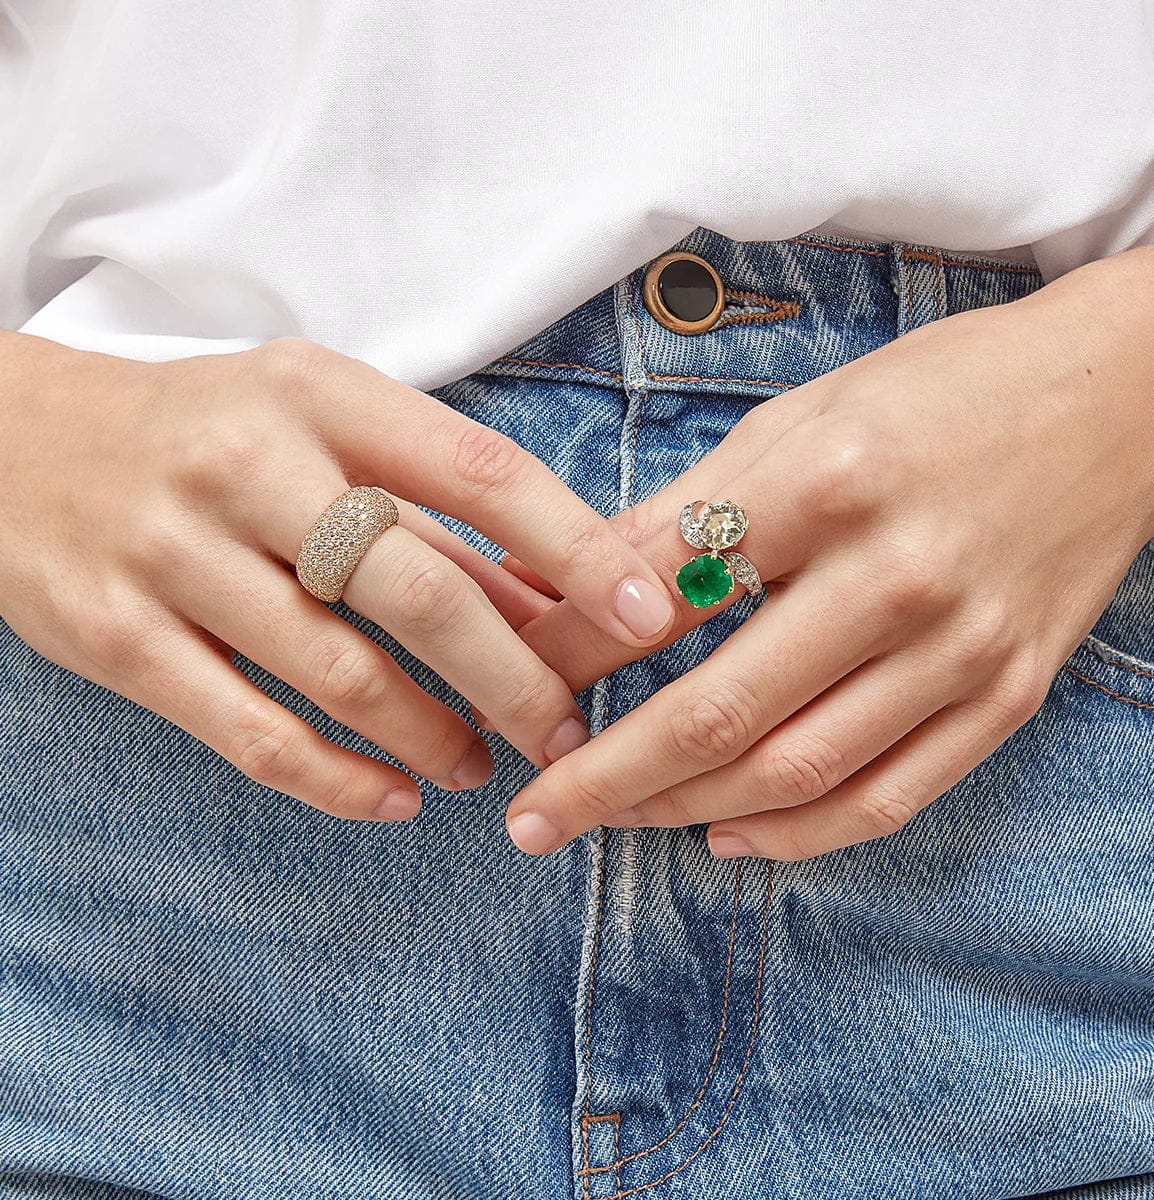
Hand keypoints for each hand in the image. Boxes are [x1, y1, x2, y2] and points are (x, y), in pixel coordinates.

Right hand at [0, 333, 676, 819]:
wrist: (8, 437)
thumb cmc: (203, 433)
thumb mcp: (319, 429)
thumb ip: (433, 515)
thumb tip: (552, 600)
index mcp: (319, 394)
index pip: (480, 473)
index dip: (577, 550)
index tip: (650, 613)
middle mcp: (249, 465)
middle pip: (418, 589)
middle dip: (515, 677)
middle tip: (567, 733)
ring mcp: (175, 552)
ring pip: (340, 671)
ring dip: (432, 736)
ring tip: (480, 768)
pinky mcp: (117, 635)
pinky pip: (250, 731)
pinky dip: (335, 778)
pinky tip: (391, 798)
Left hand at [502, 245, 1153, 860]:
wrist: (1115, 402)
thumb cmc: (939, 394)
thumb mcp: (798, 419)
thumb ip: (686, 511)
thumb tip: (564, 575)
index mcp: (829, 483)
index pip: (660, 593)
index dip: (566, 650)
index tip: (509, 681)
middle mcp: (897, 576)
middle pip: (721, 714)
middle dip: (605, 778)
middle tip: (531, 815)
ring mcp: (961, 649)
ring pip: (797, 774)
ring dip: (686, 811)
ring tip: (614, 818)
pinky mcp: (1006, 697)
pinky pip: (888, 798)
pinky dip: (797, 835)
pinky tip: (728, 836)